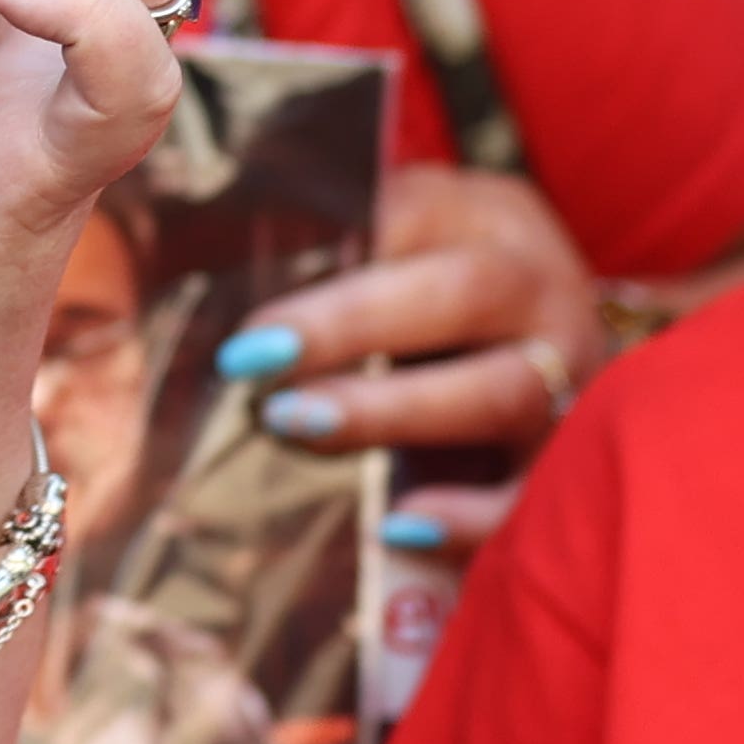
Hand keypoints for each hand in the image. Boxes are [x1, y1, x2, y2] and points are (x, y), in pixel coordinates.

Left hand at [229, 164, 604, 563]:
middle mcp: (542, 286)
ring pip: (505, 391)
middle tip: (254, 362)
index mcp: (482, 215)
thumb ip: (306, 241)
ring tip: (295, 428)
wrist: (544, 328)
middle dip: (354, 328)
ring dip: (395, 414)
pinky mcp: (576, 456)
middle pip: (466, 294)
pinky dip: (472, 518)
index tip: (246, 309)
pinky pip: (535, 494)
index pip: (412, 218)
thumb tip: (167, 256)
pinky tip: (399, 528)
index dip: (329, 262)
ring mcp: (573, 373)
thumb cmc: (422, 280)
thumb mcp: (383, 237)